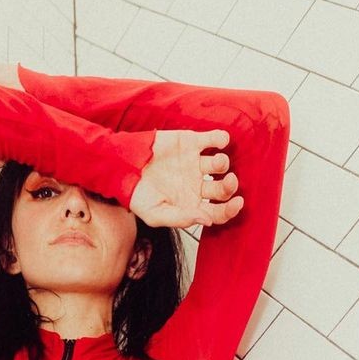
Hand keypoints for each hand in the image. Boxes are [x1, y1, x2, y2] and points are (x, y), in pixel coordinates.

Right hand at [128, 129, 242, 229]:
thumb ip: (181, 218)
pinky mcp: (191, 143)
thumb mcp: (155, 214)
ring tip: (215, 162)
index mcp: (191, 204)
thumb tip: (206, 220)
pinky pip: (214, 139)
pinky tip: (219, 142)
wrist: (121, 166)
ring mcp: (195, 163)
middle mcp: (197, 184)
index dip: (230, 210)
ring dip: (223, 163)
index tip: (237, 203)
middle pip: (224, 188)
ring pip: (221, 164)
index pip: (217, 211)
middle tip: (229, 181)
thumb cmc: (136, 194)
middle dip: (230, 186)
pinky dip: (221, 139)